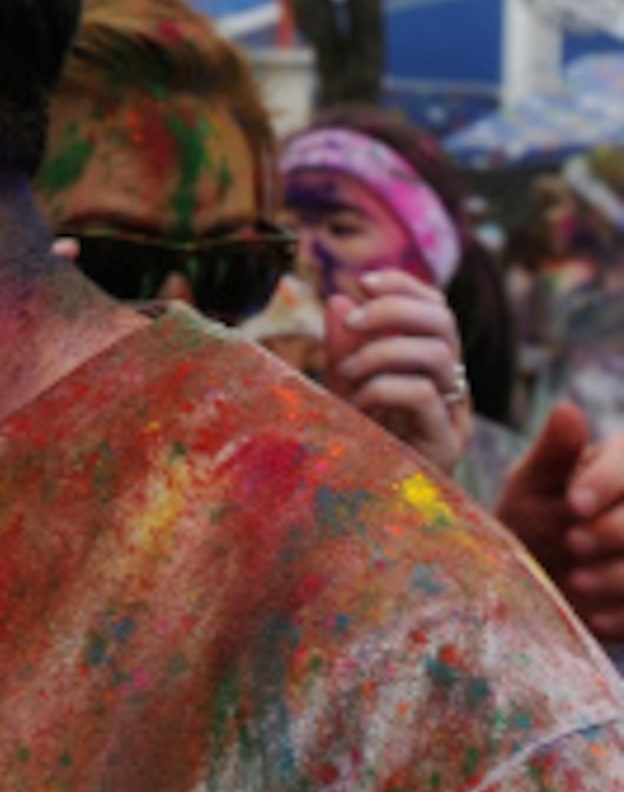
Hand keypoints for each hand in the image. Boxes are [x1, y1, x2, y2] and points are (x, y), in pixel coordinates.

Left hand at [321, 269, 469, 474]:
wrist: (357, 509)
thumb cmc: (351, 446)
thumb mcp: (341, 389)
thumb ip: (342, 347)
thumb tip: (339, 300)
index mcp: (430, 369)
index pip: (435, 309)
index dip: (403, 286)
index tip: (360, 282)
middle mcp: (450, 387)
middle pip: (444, 322)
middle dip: (393, 310)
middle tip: (353, 323)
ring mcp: (453, 416)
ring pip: (437, 355)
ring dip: (381, 353)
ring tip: (346, 375)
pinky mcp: (444, 446)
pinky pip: (423, 395)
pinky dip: (382, 388)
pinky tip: (358, 405)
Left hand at [497, 401, 623, 638]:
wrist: (538, 583)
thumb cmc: (533, 523)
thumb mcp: (531, 488)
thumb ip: (553, 455)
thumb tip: (567, 409)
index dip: (606, 483)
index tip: (574, 504)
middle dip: (615, 529)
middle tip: (572, 543)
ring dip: (620, 574)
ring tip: (577, 584)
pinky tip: (595, 618)